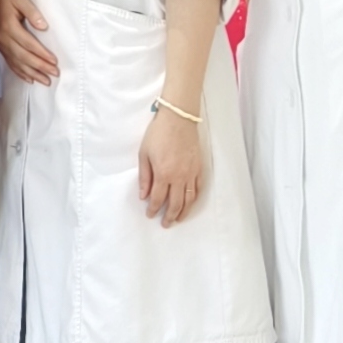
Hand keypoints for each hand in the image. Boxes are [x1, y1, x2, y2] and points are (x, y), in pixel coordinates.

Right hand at [0, 0, 59, 85]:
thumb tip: (43, 27)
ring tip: (46, 81)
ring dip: (32, 73)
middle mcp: (4, 39)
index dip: (42, 53)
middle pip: (24, 56)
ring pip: (17, 63)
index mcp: (9, 27)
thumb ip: (32, 12)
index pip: (29, 43)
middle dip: (40, 66)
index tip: (54, 61)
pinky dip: (20, 73)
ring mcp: (1, 45)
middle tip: (55, 73)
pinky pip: (10, 63)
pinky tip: (30, 79)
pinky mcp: (0, 47)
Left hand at [137, 104, 204, 224]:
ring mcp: (191, 173)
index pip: (158, 198)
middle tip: (166, 224)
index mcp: (163, 174)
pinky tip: (190, 203)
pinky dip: (194, 199)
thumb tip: (143, 195)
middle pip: (175, 204)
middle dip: (170, 216)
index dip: (153, 209)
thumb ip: (144, 177)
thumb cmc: (158, 134)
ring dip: (184, 212)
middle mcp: (179, 177)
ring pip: (189, 199)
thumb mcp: (144, 154)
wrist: (178, 119)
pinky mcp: (199, 168)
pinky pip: (198, 188)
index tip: (150, 215)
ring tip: (179, 219)